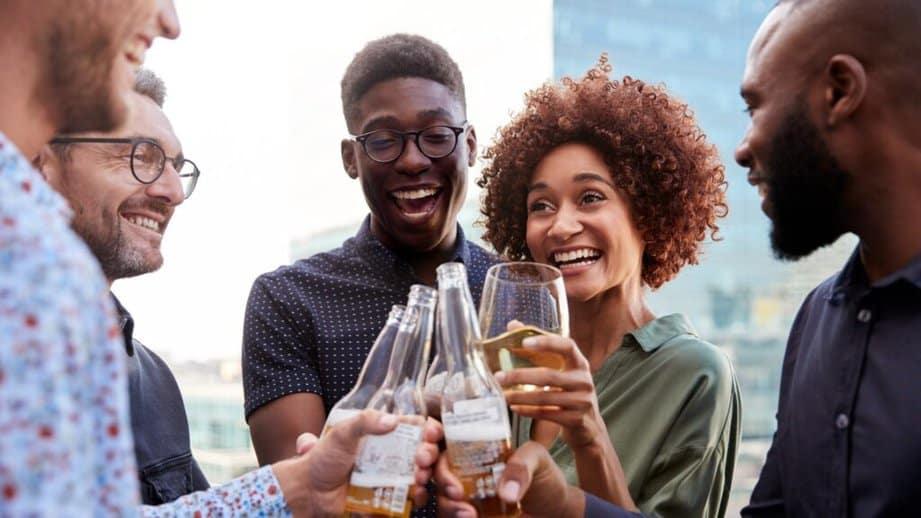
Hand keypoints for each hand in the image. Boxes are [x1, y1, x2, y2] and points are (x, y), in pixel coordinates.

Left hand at [273, 409, 440, 516]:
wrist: (310, 492)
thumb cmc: (322, 459)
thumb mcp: (341, 433)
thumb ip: (364, 422)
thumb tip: (392, 421)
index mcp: (383, 433)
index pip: (415, 426)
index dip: (427, 428)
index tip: (429, 433)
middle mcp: (392, 453)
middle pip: (423, 449)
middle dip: (429, 453)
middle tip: (421, 458)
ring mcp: (392, 475)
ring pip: (422, 473)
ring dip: (426, 474)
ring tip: (417, 476)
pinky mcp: (389, 496)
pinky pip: (411, 496)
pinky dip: (418, 495)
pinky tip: (414, 492)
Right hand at [435, 441, 583, 517]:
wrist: (553, 511)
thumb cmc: (545, 478)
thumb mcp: (537, 459)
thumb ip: (522, 466)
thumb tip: (505, 492)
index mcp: (477, 444)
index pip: (445, 432)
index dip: (431, 432)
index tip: (431, 435)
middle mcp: (465, 466)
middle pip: (433, 460)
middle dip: (426, 464)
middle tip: (441, 476)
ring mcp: (464, 492)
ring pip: (437, 490)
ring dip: (444, 498)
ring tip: (465, 508)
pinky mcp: (466, 513)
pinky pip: (447, 514)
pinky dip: (451, 515)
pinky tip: (467, 516)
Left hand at [495, 334, 604, 448]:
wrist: (589, 426)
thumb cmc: (569, 392)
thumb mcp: (561, 370)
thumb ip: (539, 348)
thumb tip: (513, 324)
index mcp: (580, 363)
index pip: (567, 346)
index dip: (547, 342)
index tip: (524, 342)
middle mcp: (584, 381)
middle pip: (549, 375)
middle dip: (520, 376)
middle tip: (499, 376)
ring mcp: (582, 402)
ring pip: (545, 397)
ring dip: (520, 396)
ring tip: (502, 394)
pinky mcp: (576, 420)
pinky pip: (547, 413)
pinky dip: (528, 411)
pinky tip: (514, 407)